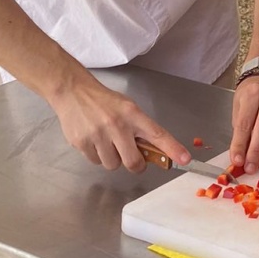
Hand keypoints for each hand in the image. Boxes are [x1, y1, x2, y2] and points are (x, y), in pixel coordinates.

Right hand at [50, 72, 191, 172]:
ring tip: (107, 141)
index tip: (184, 160)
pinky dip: (97, 155)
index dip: (172, 149)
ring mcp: (98, 135)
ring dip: (113, 158)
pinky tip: (94, 140)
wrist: (73, 91)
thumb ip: (140, 128)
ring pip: (113, 165)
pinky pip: (95, 162)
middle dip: (135, 164)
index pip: (157, 134)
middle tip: (132, 157)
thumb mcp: (127, 108)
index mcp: (132, 114)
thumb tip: (154, 152)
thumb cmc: (103, 101)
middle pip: (134, 162)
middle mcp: (116, 125)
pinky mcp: (81, 143)